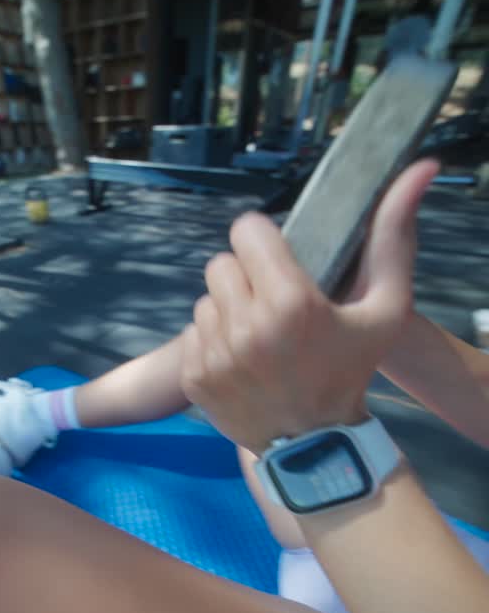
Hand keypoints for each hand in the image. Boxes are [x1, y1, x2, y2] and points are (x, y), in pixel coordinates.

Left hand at [180, 160, 437, 452]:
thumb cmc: (352, 369)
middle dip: (245, 277)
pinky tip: (242, 362)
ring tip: (259, 336)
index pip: (246, 230)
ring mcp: (215, 353)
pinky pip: (193, 334)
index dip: (263, 243)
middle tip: (272, 305)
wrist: (316, 444)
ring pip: (205, 299)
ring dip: (228, 309)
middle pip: (221, 263)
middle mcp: (246, 326)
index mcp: (291, 302)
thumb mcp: (386, 308)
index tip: (279, 263)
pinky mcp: (194, 376)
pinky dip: (213, 342)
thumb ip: (393, 238)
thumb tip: (420, 168)